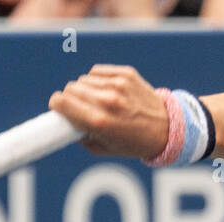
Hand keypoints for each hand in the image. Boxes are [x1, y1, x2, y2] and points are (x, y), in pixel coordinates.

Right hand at [48, 65, 169, 161]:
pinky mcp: (126, 74)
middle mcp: (108, 101)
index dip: (56, 104)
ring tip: (94, 100)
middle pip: (71, 89)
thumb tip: (66, 123)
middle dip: (69, 98)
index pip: (62, 102)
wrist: (167, 128)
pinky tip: (104, 90)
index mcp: (100, 122)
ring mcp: (118, 85)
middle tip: (76, 106)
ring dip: (84, 89)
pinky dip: (96, 80)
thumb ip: (82, 136)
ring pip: (83, 79)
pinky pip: (98, 71)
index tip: (56, 107)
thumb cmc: (135, 142)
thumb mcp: (105, 148)